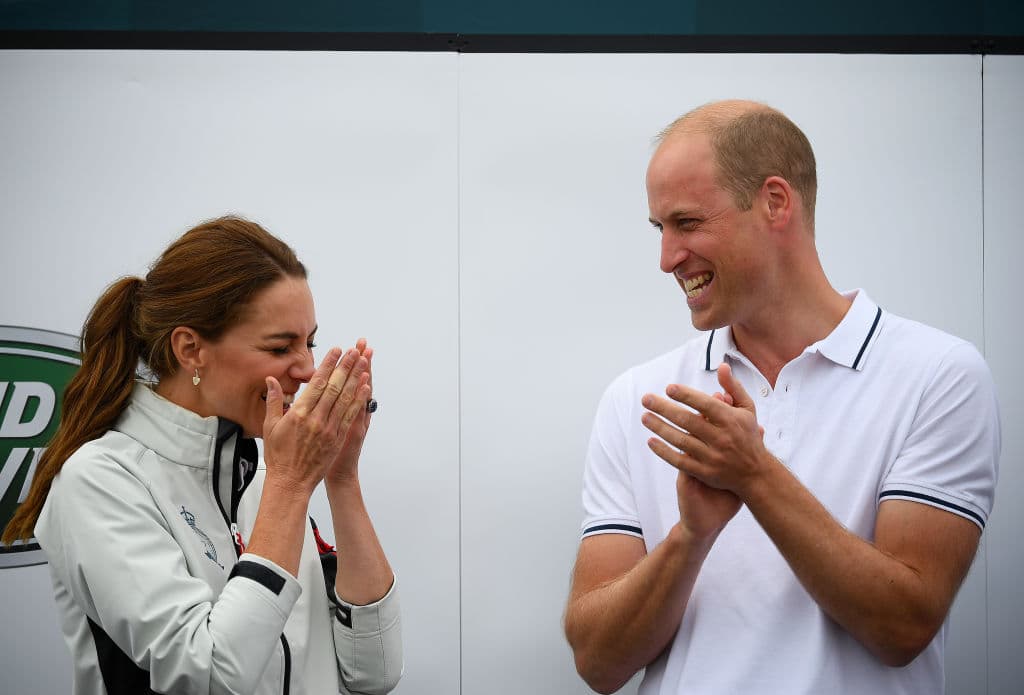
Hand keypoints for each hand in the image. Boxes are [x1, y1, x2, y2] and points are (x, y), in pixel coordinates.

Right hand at [262, 346, 371, 492]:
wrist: (291, 482)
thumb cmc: (279, 455)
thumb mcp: (270, 426)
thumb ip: (274, 401)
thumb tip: (271, 379)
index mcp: (299, 414)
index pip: (317, 383)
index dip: (328, 365)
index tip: (336, 351)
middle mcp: (316, 419)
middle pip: (334, 387)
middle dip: (345, 366)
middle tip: (354, 351)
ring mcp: (329, 429)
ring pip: (345, 398)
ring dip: (355, 378)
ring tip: (363, 362)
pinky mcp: (337, 439)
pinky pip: (350, 415)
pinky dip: (359, 399)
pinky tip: (365, 387)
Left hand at [641, 364, 768, 530]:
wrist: (756, 474)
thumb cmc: (748, 435)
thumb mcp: (747, 409)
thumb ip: (733, 387)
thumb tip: (722, 366)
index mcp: (731, 420)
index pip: (706, 405)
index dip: (686, 396)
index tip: (668, 388)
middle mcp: (722, 438)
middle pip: (688, 421)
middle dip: (665, 409)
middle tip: (646, 399)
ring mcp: (712, 457)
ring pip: (681, 441)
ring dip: (660, 428)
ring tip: (645, 417)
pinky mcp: (705, 473)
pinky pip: (680, 461)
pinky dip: (664, 452)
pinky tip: (651, 441)